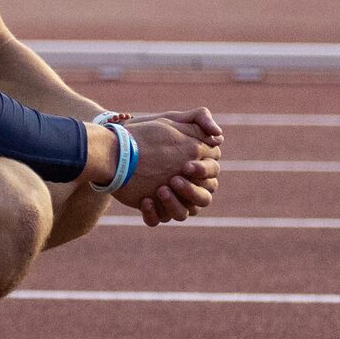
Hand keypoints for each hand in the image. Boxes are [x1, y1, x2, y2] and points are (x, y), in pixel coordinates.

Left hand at [113, 109, 221, 224]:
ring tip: (160, 190)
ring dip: (174, 204)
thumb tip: (220, 135)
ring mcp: (171, 200)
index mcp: (198, 168)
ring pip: (183, 214)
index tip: (187, 166)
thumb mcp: (173, 120)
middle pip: (203, 198)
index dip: (203, 171)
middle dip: (191, 191)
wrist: (119, 147)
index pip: (212, 174)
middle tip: (174, 180)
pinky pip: (158, 219)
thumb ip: (200, 119)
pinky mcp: (153, 208)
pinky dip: (154, 214)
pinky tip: (145, 201)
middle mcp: (189, 188)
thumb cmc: (149, 132)